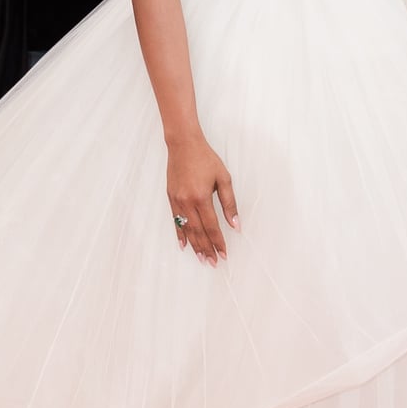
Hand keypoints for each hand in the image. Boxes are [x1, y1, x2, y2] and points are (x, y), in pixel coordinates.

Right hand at [166, 136, 238, 264]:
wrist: (183, 145)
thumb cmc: (206, 159)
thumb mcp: (223, 178)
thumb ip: (229, 203)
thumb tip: (235, 224)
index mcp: (202, 197)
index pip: (211, 227)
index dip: (218, 242)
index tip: (223, 254)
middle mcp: (187, 202)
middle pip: (198, 232)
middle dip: (206, 249)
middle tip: (213, 263)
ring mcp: (177, 201)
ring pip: (186, 229)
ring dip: (195, 246)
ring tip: (201, 258)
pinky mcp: (171, 198)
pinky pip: (175, 221)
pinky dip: (180, 234)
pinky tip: (184, 245)